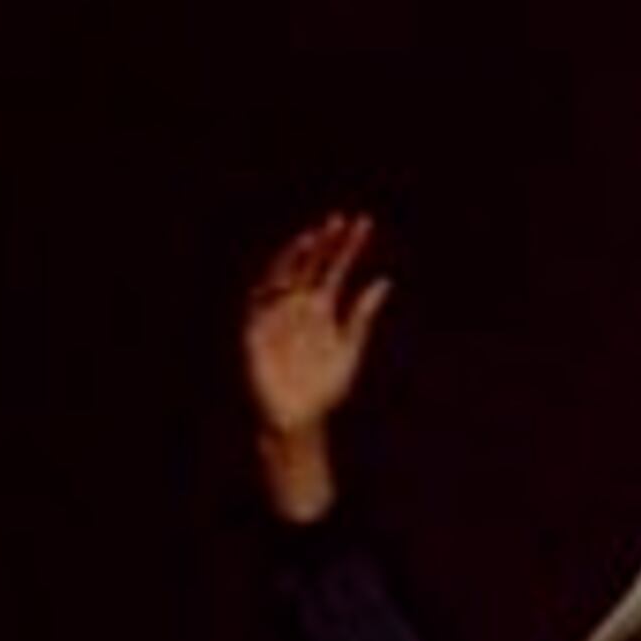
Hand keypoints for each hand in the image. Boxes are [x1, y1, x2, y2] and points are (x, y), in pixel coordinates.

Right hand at [243, 211, 391, 515]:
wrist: (299, 420)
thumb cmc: (324, 389)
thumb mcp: (350, 350)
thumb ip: (362, 317)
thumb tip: (385, 281)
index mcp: (322, 308)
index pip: (335, 268)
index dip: (347, 247)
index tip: (363, 224)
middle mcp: (298, 305)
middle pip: (311, 265)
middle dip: (325, 244)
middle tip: (341, 220)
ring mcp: (276, 314)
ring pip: (284, 276)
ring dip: (297, 257)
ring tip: (314, 238)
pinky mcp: (256, 330)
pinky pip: (261, 303)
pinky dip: (271, 290)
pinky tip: (288, 279)